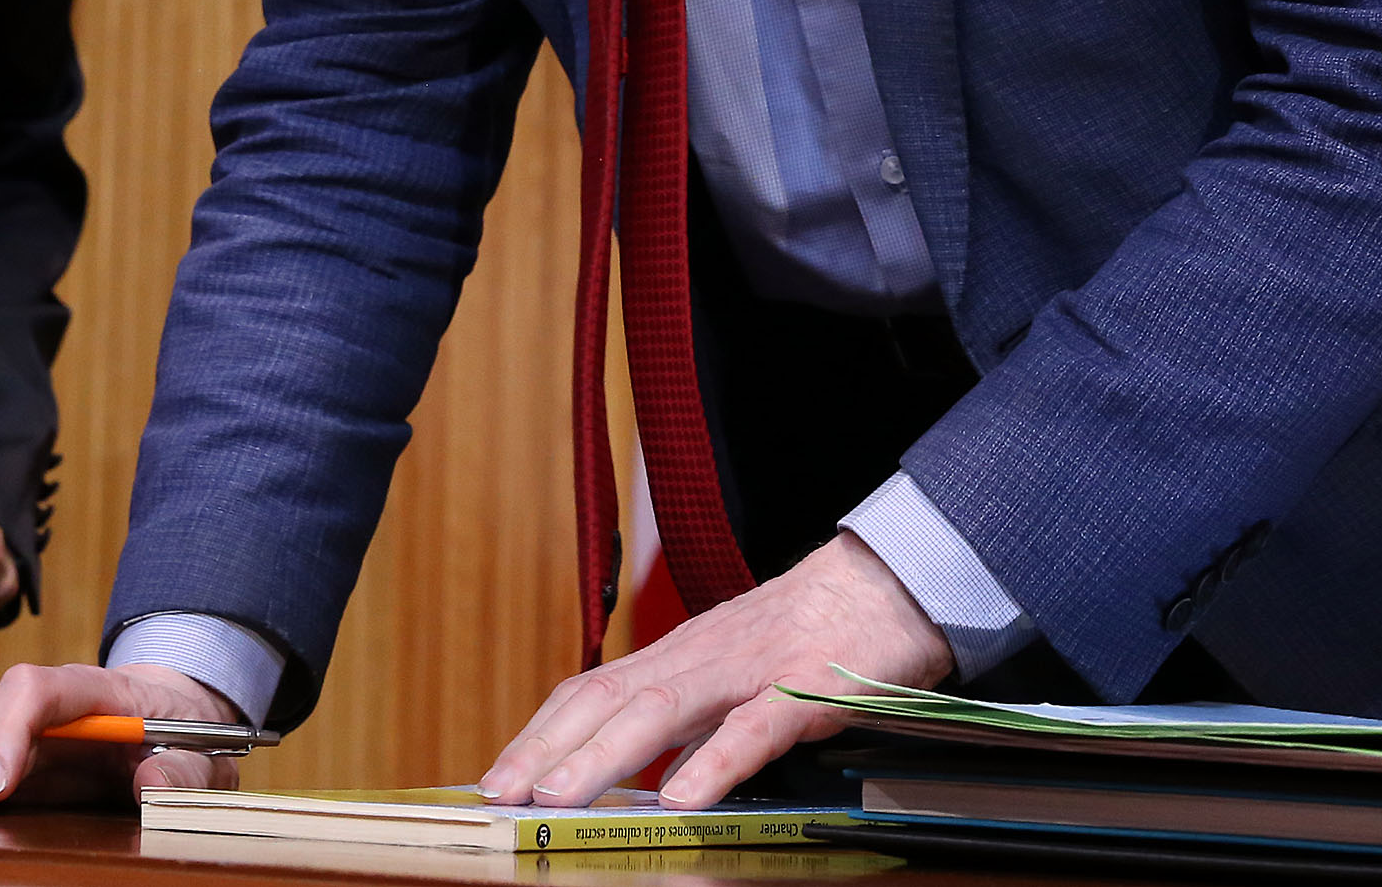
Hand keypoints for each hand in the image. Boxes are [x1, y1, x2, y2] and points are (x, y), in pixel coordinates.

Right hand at [0, 661, 241, 812]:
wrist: (180, 711)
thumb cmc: (188, 732)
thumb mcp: (205, 752)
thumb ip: (182, 769)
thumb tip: (149, 787)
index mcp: (97, 692)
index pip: (40, 690)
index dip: (9, 732)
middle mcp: (50, 705)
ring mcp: (29, 728)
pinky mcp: (17, 753)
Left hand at [479, 529, 951, 808]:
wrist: (885, 584)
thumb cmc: (806, 636)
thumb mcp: (734, 679)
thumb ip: (690, 725)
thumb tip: (647, 781)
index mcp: (677, 658)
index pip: (590, 693)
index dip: (539, 734)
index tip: (496, 778)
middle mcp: (697, 657)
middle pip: (605, 700)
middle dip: (545, 749)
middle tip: (498, 794)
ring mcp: (748, 669)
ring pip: (660, 710)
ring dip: (602, 755)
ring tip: (557, 796)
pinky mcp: (804, 685)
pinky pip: (752, 727)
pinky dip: (713, 762)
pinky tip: (682, 799)